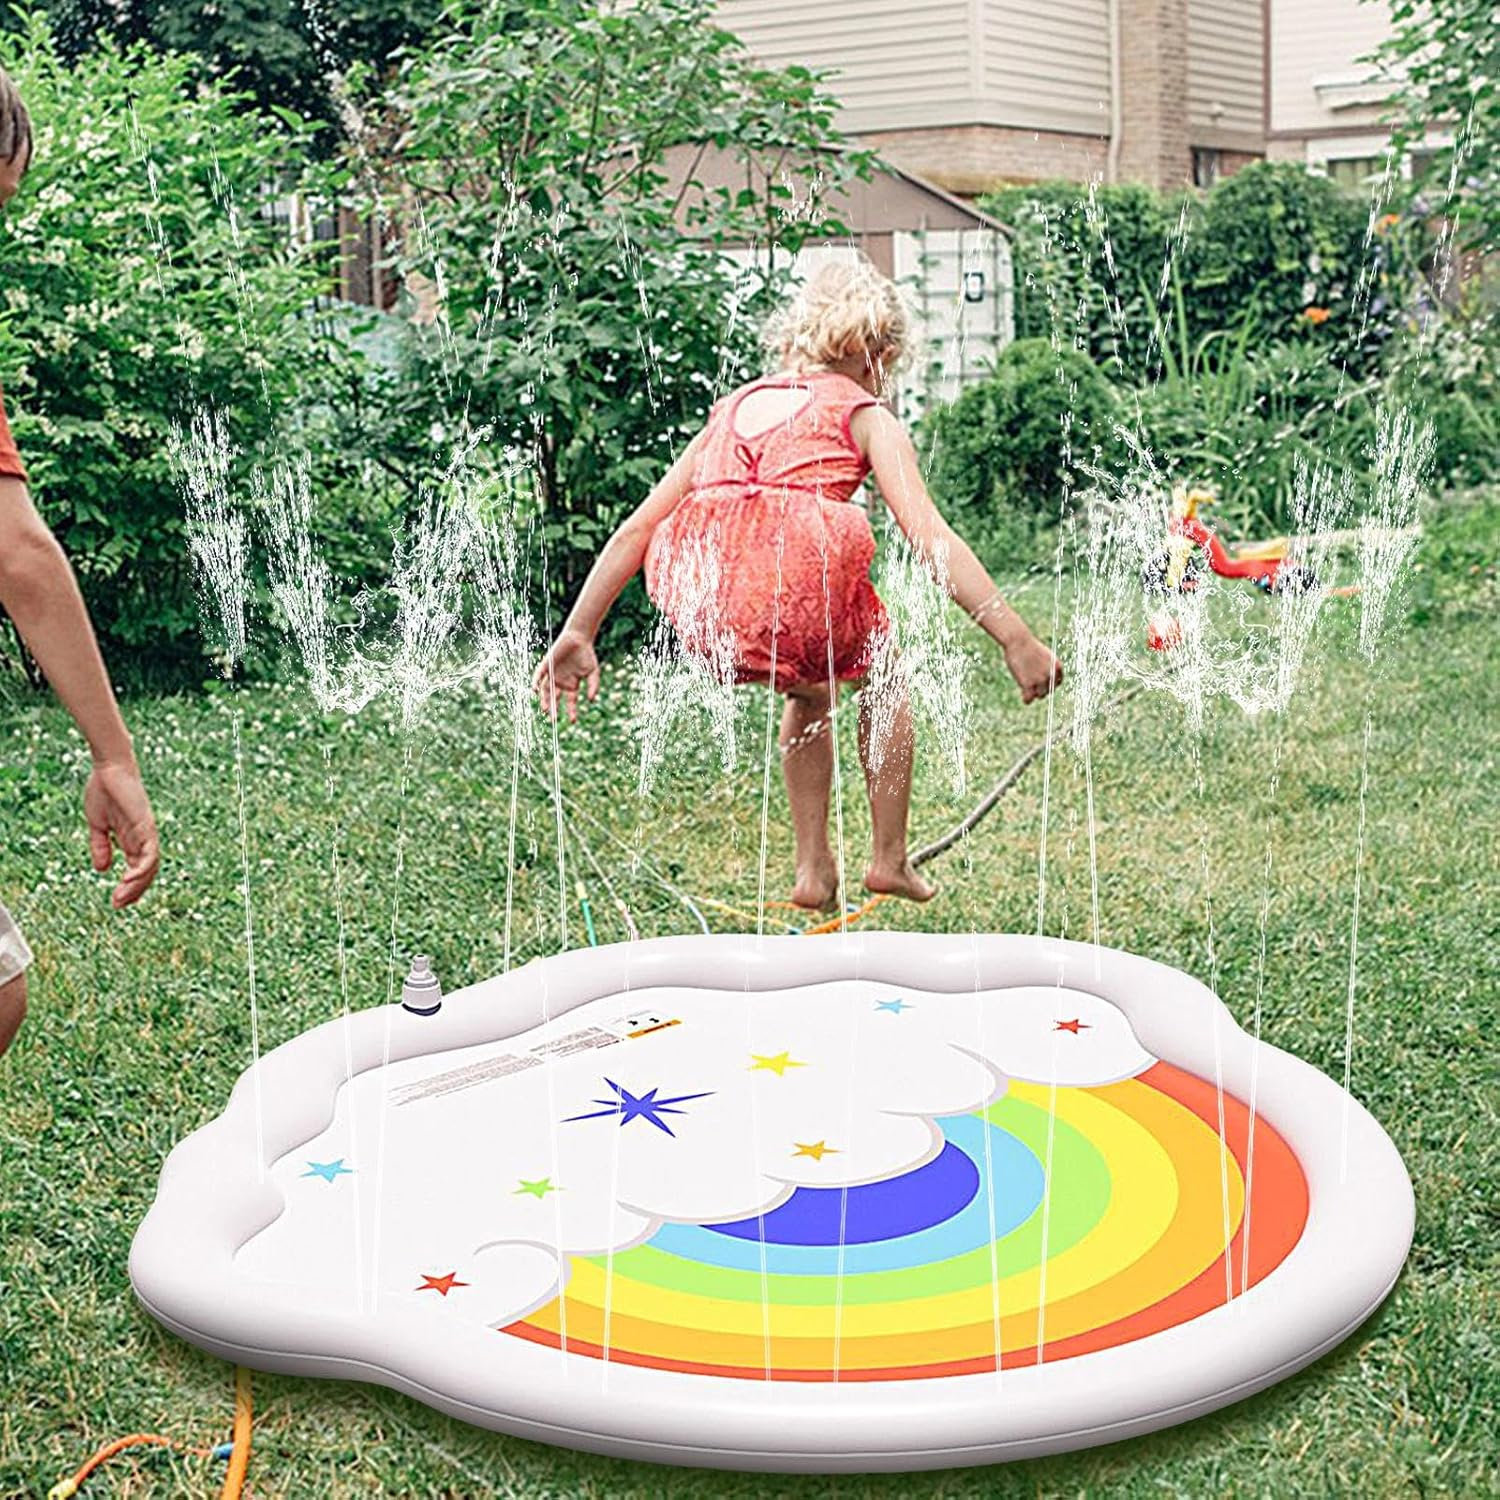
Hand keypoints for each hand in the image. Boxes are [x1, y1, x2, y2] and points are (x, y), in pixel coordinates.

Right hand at [84, 758, 159, 907]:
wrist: (109, 768)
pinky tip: (129, 880)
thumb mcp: (99, 825)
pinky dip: (142, 868)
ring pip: (151, 865)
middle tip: (118, 905)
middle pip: (147, 871)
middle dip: (135, 891)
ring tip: (122, 898)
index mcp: (133, 838)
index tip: (118, 901)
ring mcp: (147, 831)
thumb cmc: (105, 792)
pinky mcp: (146, 825)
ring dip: (138, 884)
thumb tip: (102, 869)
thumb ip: (101, 846)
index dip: (131, 886)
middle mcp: (144, 837)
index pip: (139, 867)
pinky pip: (149, 852)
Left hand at [532, 629, 600, 721]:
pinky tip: (535, 691)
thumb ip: (593, 686)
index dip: (572, 712)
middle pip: (555, 699)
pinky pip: (538, 676)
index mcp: (572, 685)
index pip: (570, 702)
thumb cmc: (587, 655)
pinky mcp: (546, 665)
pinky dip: (536, 683)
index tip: (573, 721)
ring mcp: (552, 674)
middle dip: (554, 709)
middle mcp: (560, 682)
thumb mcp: (593, 673)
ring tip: (545, 709)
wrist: (579, 638)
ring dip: (544, 700)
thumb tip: (591, 700)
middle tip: (553, 720)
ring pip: (546, 690)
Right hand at [1003, 633, 1062, 704]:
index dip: (1049, 683)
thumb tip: (1047, 680)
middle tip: (1031, 683)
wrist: (1018, 641)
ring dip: (1033, 693)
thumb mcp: (1045, 655)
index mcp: (1058, 667)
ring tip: (1026, 687)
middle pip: (1049, 690)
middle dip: (1041, 688)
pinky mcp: (1028, 684)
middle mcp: (1051, 675)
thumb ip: (1048, 668)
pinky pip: (1029, 699)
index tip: (1041, 682)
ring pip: (1040, 696)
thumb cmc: (1029, 646)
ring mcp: (1040, 680)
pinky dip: (1026, 699)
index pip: (1057, 683)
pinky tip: (1024, 696)